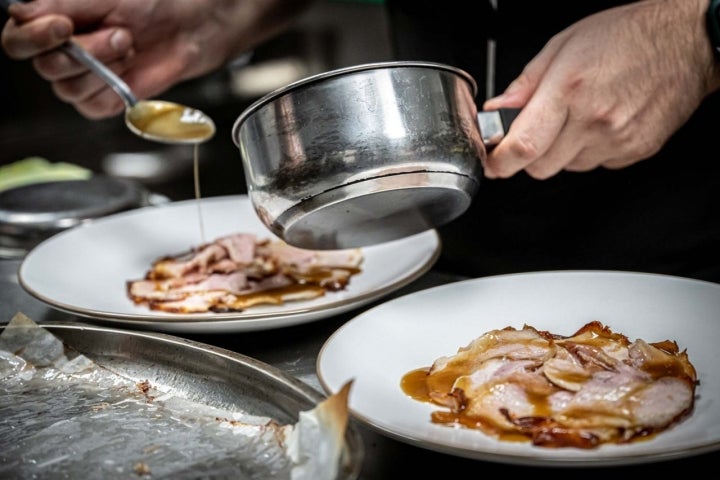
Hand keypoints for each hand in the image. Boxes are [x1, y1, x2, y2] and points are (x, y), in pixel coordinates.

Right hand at [1, 0, 312, 118]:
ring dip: (105, 68)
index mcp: (50, 22)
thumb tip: (19, 12)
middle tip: (120, 34)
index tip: (61, 26)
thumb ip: (63, 5)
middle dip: (86, 52)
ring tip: (129, 46)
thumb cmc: (152, 5)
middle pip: (46, 68)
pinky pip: (94, 106)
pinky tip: (130, 71)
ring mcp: (81, 79)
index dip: (33, 38)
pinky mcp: (103, 101)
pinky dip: (114, 90)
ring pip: (71, 90)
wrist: (189, 28)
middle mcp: (60, 52)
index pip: (16, 41)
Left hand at [482, 0, 719, 179]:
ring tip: (579, 115)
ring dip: (562, 151)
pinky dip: (590, 150)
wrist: (688, 41)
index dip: (500, 162)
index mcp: (569, 90)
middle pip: (540, 167)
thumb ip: (524, 85)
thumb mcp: (563, 46)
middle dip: (529, 155)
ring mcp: (617, 139)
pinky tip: (601, 122)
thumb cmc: (626, 36)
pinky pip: (597, 164)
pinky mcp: (635, 151)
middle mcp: (594, 119)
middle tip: (537, 129)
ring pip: (568, 168)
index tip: (492, 162)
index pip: (523, 145)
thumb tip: (496, 111)